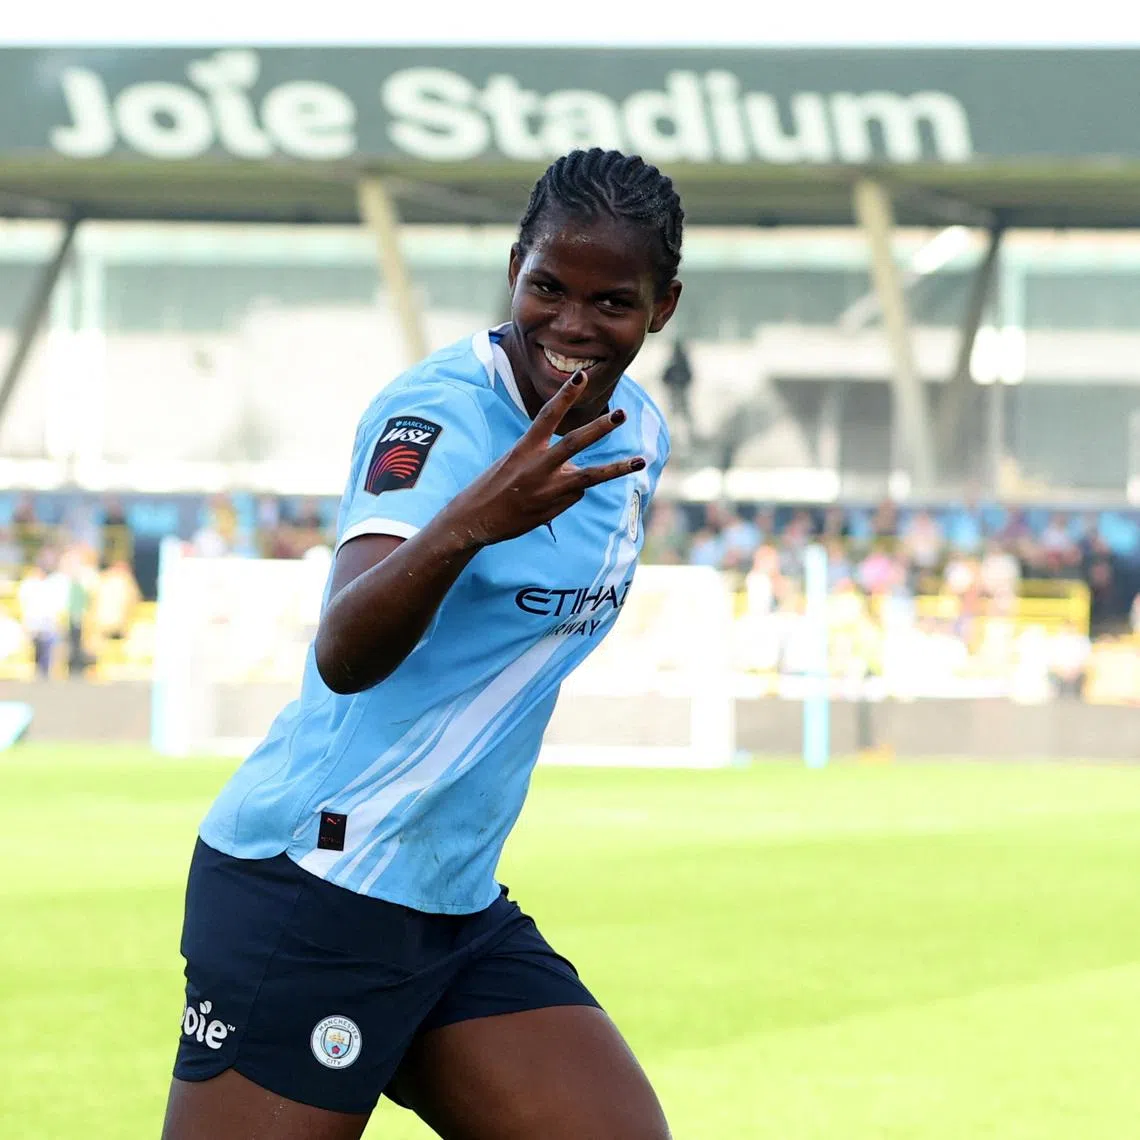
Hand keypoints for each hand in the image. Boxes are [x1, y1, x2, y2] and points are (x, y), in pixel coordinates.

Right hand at [440, 371, 644, 547]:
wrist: (475, 520)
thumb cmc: (493, 487)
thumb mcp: (514, 463)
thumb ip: (546, 462)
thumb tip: (578, 476)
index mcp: (524, 448)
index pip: (548, 415)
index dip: (566, 395)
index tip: (582, 377)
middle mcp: (538, 467)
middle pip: (575, 443)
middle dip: (600, 428)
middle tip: (621, 414)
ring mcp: (548, 490)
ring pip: (590, 475)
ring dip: (617, 468)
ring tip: (640, 460)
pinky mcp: (554, 508)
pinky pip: (575, 495)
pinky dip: (571, 493)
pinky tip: (550, 500)